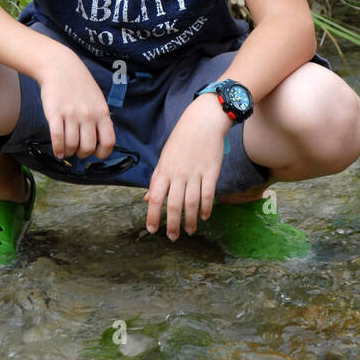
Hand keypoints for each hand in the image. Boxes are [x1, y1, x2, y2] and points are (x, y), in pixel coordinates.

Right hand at [39, 54, 114, 159]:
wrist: (60, 66)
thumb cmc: (79, 84)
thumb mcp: (97, 99)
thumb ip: (100, 118)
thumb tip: (99, 141)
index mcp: (102, 112)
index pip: (108, 142)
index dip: (102, 153)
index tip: (96, 153)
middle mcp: (88, 115)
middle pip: (87, 147)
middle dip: (82, 154)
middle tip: (78, 150)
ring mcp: (71, 115)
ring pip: (71, 145)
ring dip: (69, 152)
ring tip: (67, 149)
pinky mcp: (55, 114)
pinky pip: (57, 139)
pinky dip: (58, 150)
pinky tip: (58, 151)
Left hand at [143, 95, 228, 239]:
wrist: (203, 121)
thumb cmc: (181, 139)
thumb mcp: (164, 157)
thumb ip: (157, 179)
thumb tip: (147, 199)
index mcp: (164, 170)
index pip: (155, 197)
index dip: (152, 215)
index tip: (152, 229)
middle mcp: (179, 173)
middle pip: (174, 205)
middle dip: (172, 224)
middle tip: (172, 238)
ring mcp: (196, 173)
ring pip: (191, 203)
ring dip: (190, 220)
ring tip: (190, 231)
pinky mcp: (211, 172)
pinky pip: (208, 194)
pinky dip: (206, 208)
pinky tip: (205, 216)